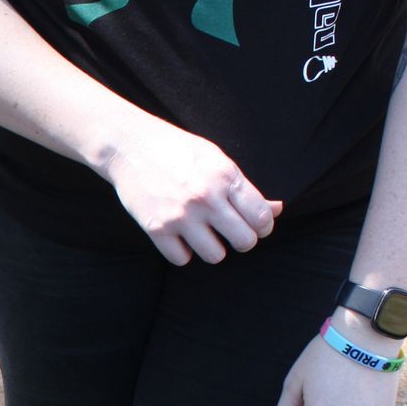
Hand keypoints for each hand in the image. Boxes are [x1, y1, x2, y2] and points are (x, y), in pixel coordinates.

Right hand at [102, 118, 281, 265]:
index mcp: (225, 177)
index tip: (254, 225)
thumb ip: (245, 188)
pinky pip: (182, 259)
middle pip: (244, 242)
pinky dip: (182, 251)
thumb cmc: (177, 150)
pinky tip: (179, 235)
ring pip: (215, 256)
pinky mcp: (156, 228)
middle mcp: (206, 198)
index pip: (262, 218)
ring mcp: (180, 215)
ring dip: (212, 248)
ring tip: (202, 233)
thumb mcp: (217, 160)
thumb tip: (277, 209)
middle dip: (242, 240)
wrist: (129, 146)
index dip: (263, 226)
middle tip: (230, 232)